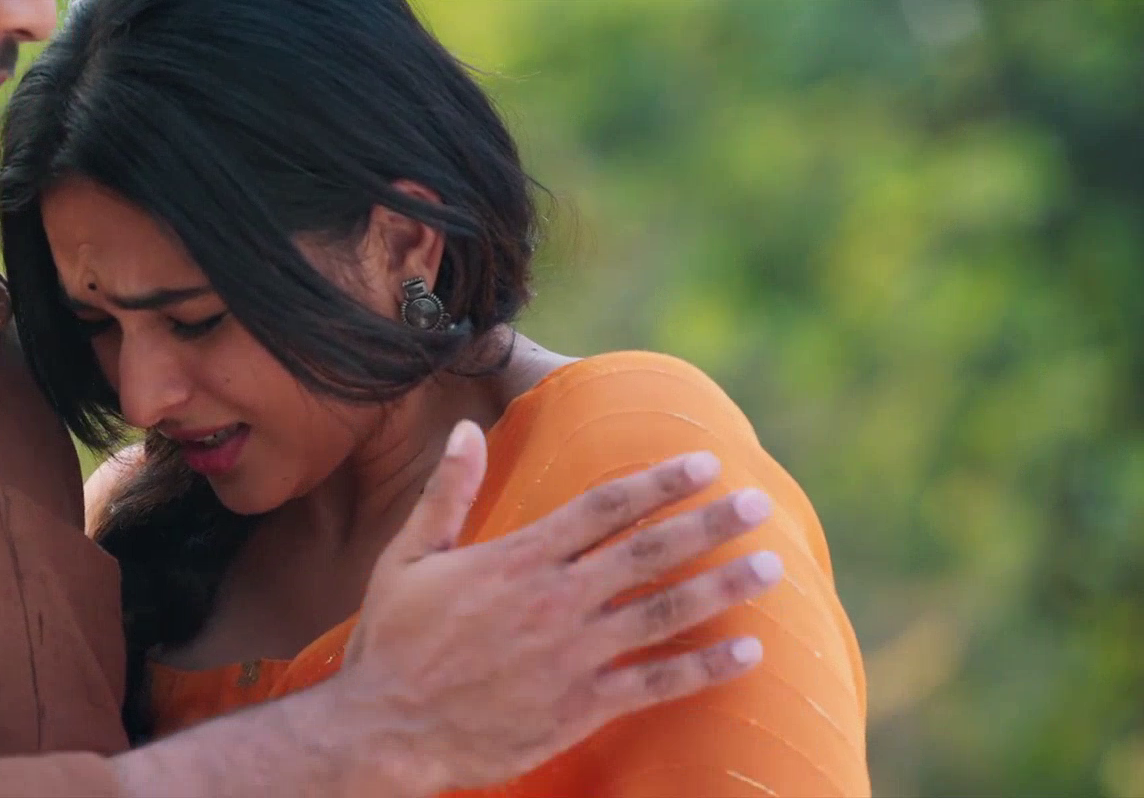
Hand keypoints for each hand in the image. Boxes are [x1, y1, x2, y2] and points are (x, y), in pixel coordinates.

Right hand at [334, 421, 782, 793]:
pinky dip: (705, 667)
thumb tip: (462, 430)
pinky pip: (656, 681)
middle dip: (709, 523)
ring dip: (723, 587)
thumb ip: (445, 494)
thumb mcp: (407, 558)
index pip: (603, 507)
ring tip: (772, 566)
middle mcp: (555, 599)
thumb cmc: (392, 643)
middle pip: (648, 550)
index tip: (704, 463)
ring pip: (663, 610)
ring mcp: (572, 654)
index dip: (659, 481)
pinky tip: (749, 653)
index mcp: (517, 558)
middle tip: (758, 503)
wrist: (386, 729)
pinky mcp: (580, 705)